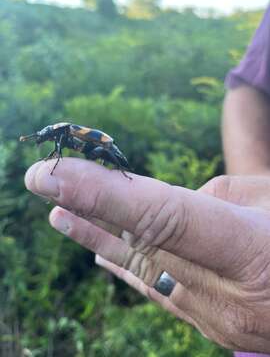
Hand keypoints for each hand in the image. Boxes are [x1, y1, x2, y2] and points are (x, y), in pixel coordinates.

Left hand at [25, 158, 269, 352]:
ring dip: (97, 236)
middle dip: (87, 208)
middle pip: (141, 242)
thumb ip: (220, 198)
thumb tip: (172, 202)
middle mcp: (226, 293)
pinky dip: (125, 264)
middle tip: (41, 182)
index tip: (54, 175)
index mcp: (253, 253)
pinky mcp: (208, 322)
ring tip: (60, 215)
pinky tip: (100, 252)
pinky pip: (157, 287)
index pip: (163, 216)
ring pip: (141, 267)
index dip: (105, 193)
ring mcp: (213, 316)